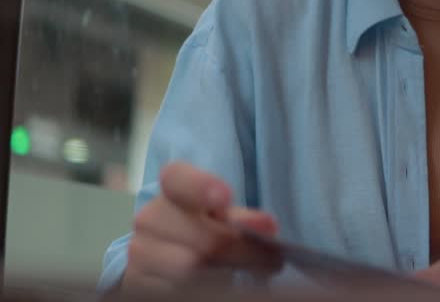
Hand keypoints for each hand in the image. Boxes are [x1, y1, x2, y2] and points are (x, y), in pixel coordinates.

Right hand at [122, 162, 282, 292]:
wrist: (167, 253)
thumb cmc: (205, 226)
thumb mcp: (225, 216)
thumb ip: (245, 219)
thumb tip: (267, 227)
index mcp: (172, 188)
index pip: (179, 179)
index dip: (201, 186)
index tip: (225, 198)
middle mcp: (150, 217)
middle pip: (203, 238)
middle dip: (243, 251)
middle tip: (272, 259)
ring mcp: (140, 251)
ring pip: (191, 269)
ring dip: (227, 274)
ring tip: (245, 271)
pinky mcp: (137, 282)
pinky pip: (178, 290)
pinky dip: (207, 289)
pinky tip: (218, 284)